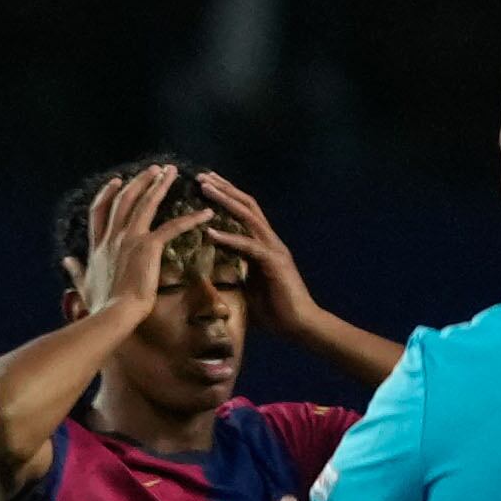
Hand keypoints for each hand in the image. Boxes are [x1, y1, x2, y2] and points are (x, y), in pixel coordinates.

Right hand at [76, 163, 198, 321]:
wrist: (114, 313)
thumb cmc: (100, 304)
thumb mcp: (83, 284)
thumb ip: (76, 270)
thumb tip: (66, 261)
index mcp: (98, 246)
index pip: (100, 211)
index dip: (108, 193)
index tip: (117, 181)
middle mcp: (113, 237)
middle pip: (125, 199)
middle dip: (139, 181)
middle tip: (153, 169)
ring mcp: (130, 239)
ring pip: (145, 203)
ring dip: (159, 185)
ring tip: (171, 172)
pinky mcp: (148, 247)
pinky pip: (172, 226)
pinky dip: (191, 219)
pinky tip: (206, 213)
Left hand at [189, 172, 318, 332]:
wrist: (299, 325)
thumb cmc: (273, 310)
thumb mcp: (245, 288)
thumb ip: (232, 275)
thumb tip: (210, 276)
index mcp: (262, 244)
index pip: (243, 212)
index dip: (226, 196)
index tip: (206, 184)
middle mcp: (269, 240)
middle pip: (246, 205)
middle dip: (224, 188)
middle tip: (202, 175)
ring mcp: (273, 249)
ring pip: (249, 216)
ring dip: (225, 201)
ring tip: (205, 189)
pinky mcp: (274, 262)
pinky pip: (249, 246)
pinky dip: (229, 238)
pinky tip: (211, 232)